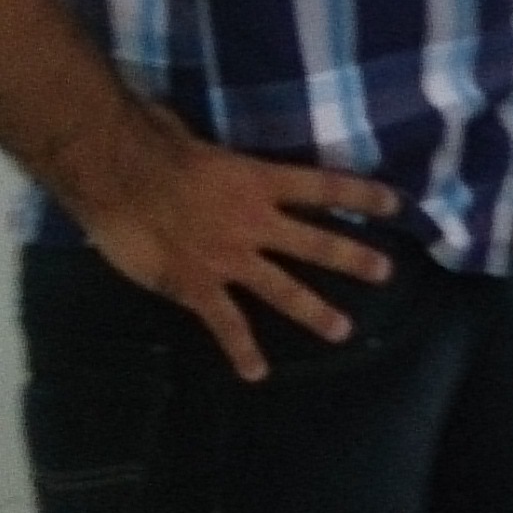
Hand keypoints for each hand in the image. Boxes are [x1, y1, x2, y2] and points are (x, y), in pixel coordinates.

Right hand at [69, 111, 400, 382]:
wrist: (117, 174)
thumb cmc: (153, 142)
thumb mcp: (200, 138)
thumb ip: (218, 155)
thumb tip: (216, 143)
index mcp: (258, 181)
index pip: (323, 186)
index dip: (360, 195)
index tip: (395, 204)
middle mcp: (254, 222)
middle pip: (316, 243)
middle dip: (353, 259)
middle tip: (386, 273)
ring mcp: (229, 258)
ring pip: (282, 290)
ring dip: (314, 312)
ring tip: (343, 331)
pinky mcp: (197, 286)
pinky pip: (226, 323)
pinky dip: (241, 350)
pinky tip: (256, 373)